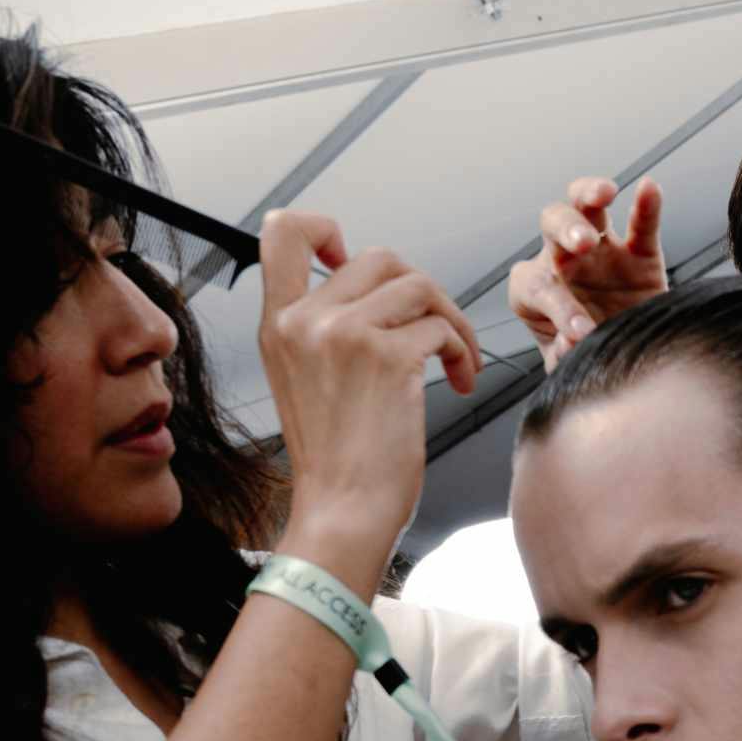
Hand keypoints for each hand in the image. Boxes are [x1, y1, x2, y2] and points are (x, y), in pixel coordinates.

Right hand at [260, 210, 481, 572]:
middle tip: (434, 333)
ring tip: (456, 362)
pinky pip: (441, 326)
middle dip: (421, 291)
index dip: (325, 227)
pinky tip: (460, 382)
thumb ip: (322, 331)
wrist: (344, 513)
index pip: (282, 233)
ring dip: (451, 321)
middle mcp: (305, 321)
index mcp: (279, 325)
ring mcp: (344, 334)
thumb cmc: (338, 461)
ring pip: (418, 284)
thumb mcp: (304, 382)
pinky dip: (463, 352)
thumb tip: (376, 293)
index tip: (351, 255)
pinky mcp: (387, 356)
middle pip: (378, 256)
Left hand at [508, 176, 666, 372]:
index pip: (537, 287)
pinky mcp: (639, 253)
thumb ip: (565, 358)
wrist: (628, 365)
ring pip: (585, 208)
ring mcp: (601, 253)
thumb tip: (570, 344)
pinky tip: (650, 188)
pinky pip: (640, 224)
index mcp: (537, 291)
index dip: (557, 306)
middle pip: (552, 228)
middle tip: (582, 245)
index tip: (582, 332)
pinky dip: (646, 204)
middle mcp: (564, 262)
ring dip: (590, 197)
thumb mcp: (570, 369)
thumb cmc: (588, 363)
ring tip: (606, 194)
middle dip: (565, 231)